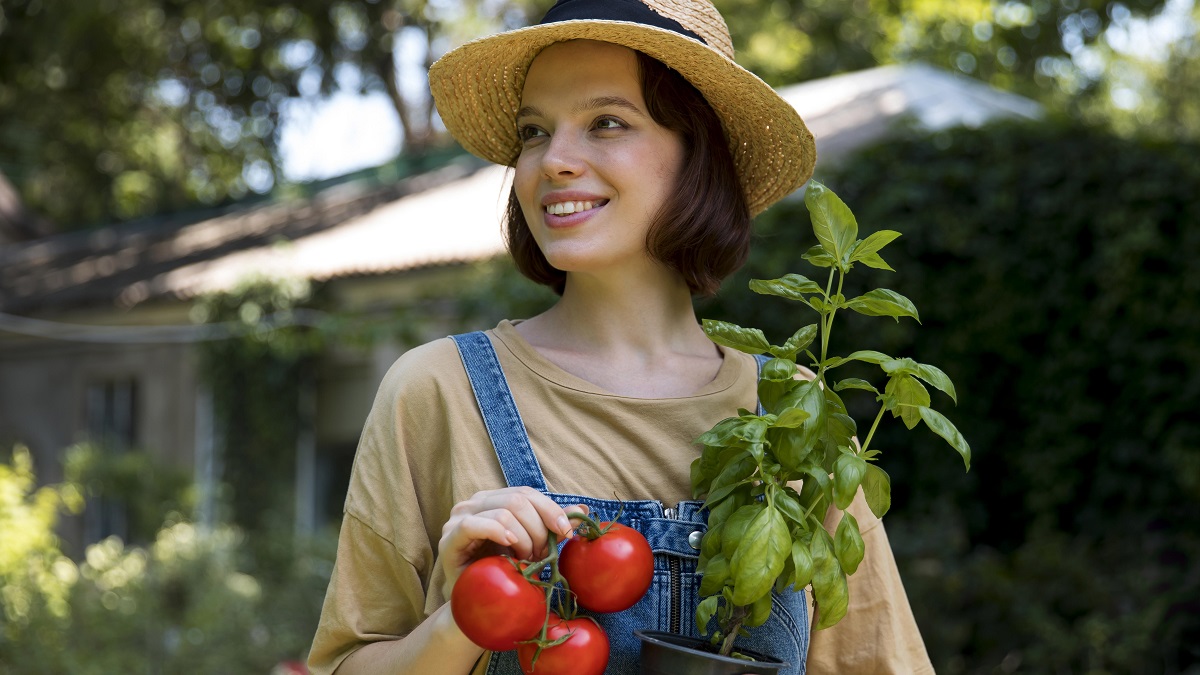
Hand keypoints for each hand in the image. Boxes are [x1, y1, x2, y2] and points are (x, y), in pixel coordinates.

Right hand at [438, 486, 587, 596]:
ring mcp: (458, 518)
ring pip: (503, 511)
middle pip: (518, 500)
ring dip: (523, 538)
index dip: (550, 510)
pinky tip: (510, 547)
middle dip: (537, 528)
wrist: (478, 606)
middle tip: (540, 555)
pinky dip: (498, 532)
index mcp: (493, 500)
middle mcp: (474, 503)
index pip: (526, 493)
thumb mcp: (532, 546)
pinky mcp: (449, 538)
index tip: (566, 532)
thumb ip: (551, 527)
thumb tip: (583, 508)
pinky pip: (474, 524)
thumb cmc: (504, 573)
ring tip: (524, 559)